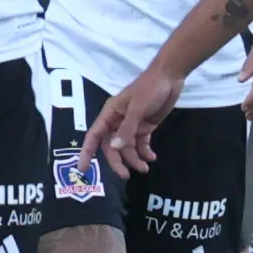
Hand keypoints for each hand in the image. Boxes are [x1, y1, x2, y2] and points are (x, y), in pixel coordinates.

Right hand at [79, 65, 182, 179]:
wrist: (170, 77)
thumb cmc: (150, 89)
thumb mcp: (138, 109)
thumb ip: (127, 129)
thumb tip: (114, 148)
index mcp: (110, 114)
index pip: (95, 135)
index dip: (87, 152)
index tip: (83, 169)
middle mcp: (118, 121)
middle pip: (112, 146)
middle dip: (118, 161)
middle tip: (126, 176)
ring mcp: (132, 125)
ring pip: (127, 148)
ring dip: (134, 159)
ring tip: (145, 168)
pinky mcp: (145, 127)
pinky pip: (140, 144)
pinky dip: (145, 152)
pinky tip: (152, 158)